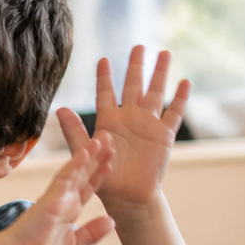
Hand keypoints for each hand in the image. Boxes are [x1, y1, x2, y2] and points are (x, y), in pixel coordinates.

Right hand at [0, 115, 116, 244]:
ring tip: (102, 138)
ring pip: (77, 171)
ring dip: (89, 154)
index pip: (87, 188)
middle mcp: (64, 200)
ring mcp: (58, 197)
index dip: (99, 175)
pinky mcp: (52, 198)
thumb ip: (92, 233)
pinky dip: (77, 164)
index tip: (111, 162)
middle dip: (98, 159)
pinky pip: (66, 177)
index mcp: (69, 211)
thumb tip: (112, 220)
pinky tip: (86, 151)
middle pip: (84, 175)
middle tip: (110, 139)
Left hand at [58, 46, 189, 217]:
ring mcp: (148, 125)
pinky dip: (180, 99)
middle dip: (136, 66)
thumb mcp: (86, 154)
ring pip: (156, 93)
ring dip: (160, 74)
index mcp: (109, 121)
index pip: (106, 93)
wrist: (127, 198)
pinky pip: (173, 114)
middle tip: (139, 46)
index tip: (103, 59)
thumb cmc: (104, 179)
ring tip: (165, 53)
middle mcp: (129, 118)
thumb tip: (60, 109)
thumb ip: (74, 132)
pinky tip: (185, 82)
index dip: (104, 77)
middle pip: (133, 86)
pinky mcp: (163, 136)